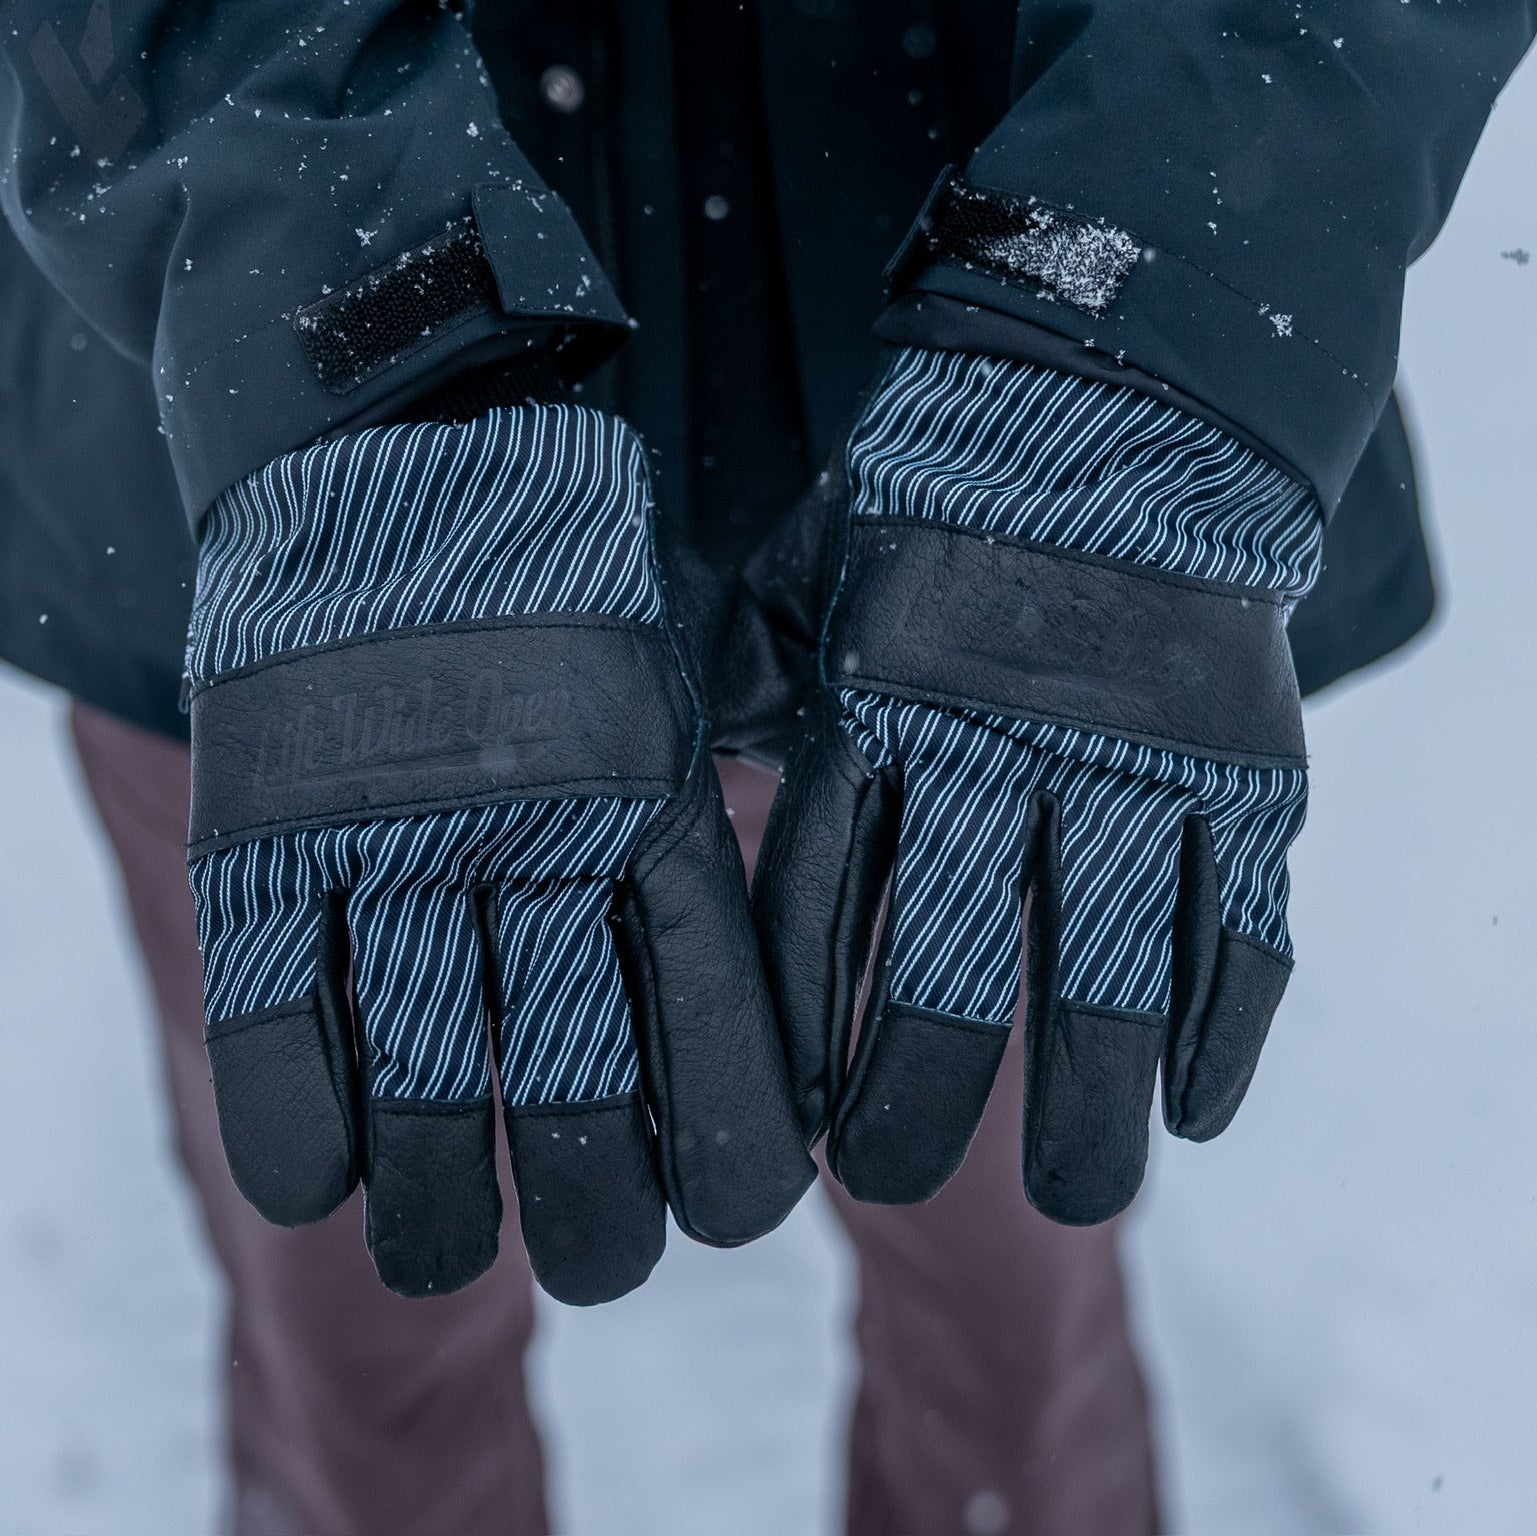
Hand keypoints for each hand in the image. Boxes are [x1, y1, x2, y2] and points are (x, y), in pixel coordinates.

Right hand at [186, 405, 812, 1302]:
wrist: (419, 421)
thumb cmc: (581, 563)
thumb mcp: (696, 665)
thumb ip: (725, 804)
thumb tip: (784, 968)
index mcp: (659, 790)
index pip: (720, 1021)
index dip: (734, 1144)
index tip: (735, 1212)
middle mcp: (537, 824)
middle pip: (580, 1087)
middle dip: (595, 1212)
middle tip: (598, 1262)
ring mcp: (392, 823)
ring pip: (427, 1080)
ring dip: (442, 1202)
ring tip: (454, 1262)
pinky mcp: (268, 811)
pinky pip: (275, 1009)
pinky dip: (298, 1121)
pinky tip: (323, 1191)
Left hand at [755, 348, 1320, 1220]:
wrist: (1105, 393)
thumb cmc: (924, 500)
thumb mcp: (797, 575)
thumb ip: (739, 688)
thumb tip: (656, 791)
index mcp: (876, 703)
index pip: (824, 908)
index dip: (805, 1030)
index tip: (793, 1119)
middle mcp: (1000, 741)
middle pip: (952, 975)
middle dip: (921, 1105)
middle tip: (894, 1185)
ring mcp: (1134, 754)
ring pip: (1110, 976)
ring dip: (1089, 1105)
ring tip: (1075, 1194)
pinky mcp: (1245, 756)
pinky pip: (1243, 922)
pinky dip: (1230, 1028)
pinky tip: (1200, 1108)